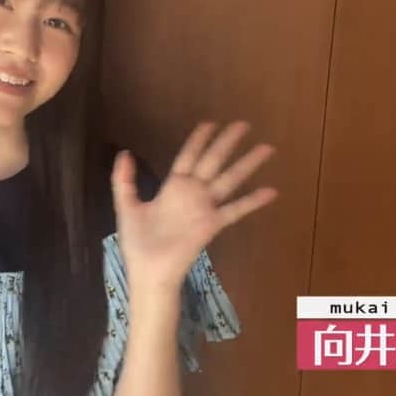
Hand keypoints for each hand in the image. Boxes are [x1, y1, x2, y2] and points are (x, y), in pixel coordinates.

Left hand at [111, 120, 278, 295]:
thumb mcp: (127, 207)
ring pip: (229, 179)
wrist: (148, 272)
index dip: (199, 140)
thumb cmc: (137, 242)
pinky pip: (235, 210)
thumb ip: (124, 180)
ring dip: (247, 164)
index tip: (211, 123)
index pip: (188, 156)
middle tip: (244, 124)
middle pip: (213, 161)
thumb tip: (125, 153)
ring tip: (267, 148)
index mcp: (172, 187)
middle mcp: (192, 193)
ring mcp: (204, 208)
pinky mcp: (212, 225)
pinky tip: (271, 191)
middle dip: (227, 143)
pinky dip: (253, 201)